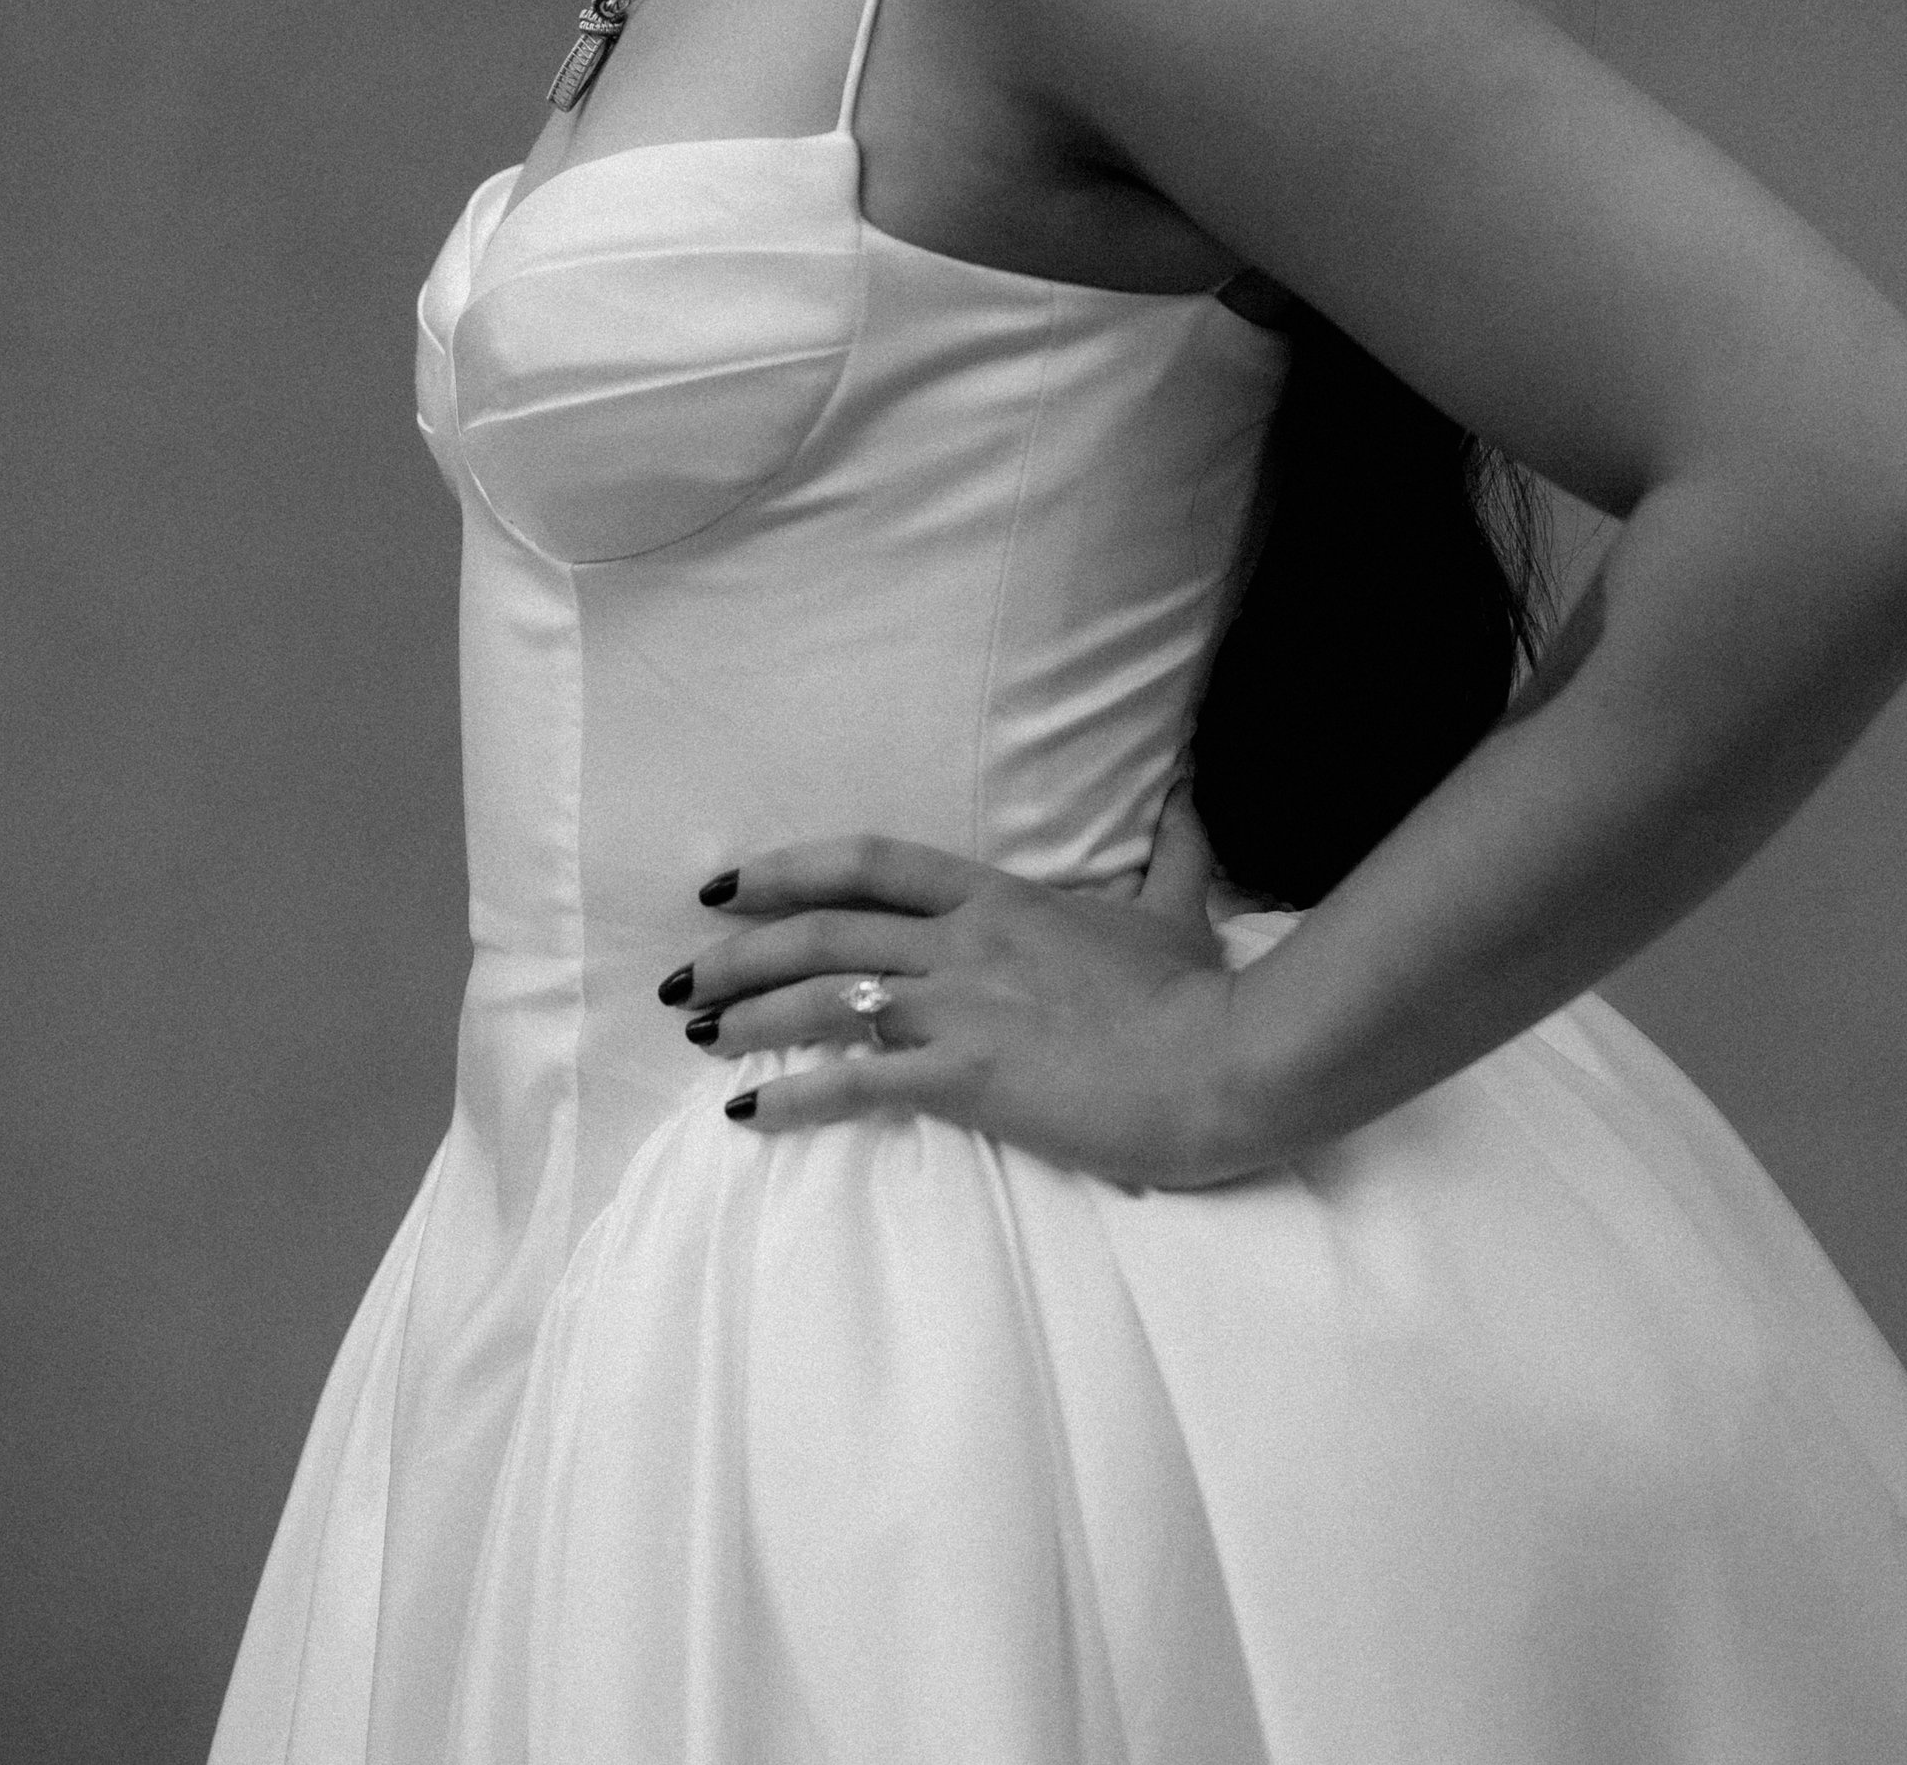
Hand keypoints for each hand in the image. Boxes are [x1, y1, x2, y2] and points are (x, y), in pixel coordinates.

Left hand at [658, 780, 1269, 1189]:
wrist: (1225, 1061)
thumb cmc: (1198, 994)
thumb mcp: (1176, 910)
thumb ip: (1171, 853)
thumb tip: (1189, 794)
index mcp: (998, 897)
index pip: (871, 862)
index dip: (789, 867)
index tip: (728, 885)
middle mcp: (962, 942)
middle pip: (823, 928)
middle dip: (739, 951)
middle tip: (681, 975)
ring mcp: (959, 1007)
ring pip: (824, 996)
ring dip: (748, 1014)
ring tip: (697, 1034)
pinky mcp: (966, 1077)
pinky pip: (855, 1081)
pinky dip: (791, 1093)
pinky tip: (748, 1111)